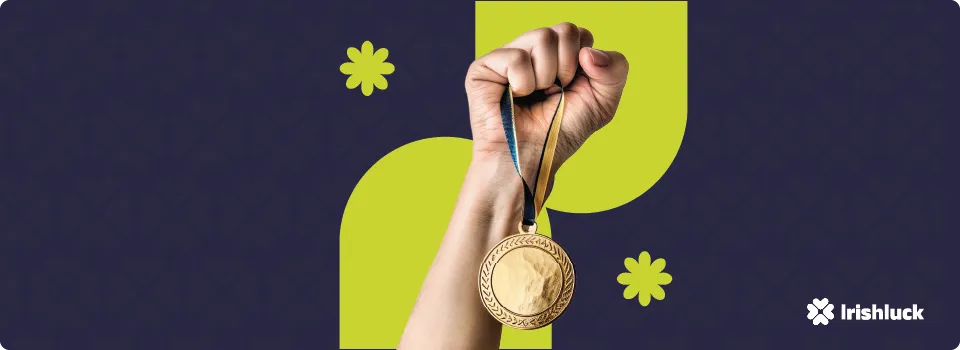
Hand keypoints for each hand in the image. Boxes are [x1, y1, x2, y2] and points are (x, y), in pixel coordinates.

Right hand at [465, 22, 628, 177]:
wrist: (531, 159)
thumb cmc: (561, 132)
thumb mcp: (603, 102)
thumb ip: (615, 68)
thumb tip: (588, 50)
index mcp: (558, 54)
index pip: (580, 33)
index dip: (586, 64)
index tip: (573, 89)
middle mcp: (532, 50)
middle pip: (565, 30)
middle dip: (568, 68)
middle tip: (554, 93)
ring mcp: (508, 56)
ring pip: (542, 37)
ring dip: (546, 77)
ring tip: (535, 96)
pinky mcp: (484, 68)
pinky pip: (516, 57)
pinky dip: (523, 84)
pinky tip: (516, 97)